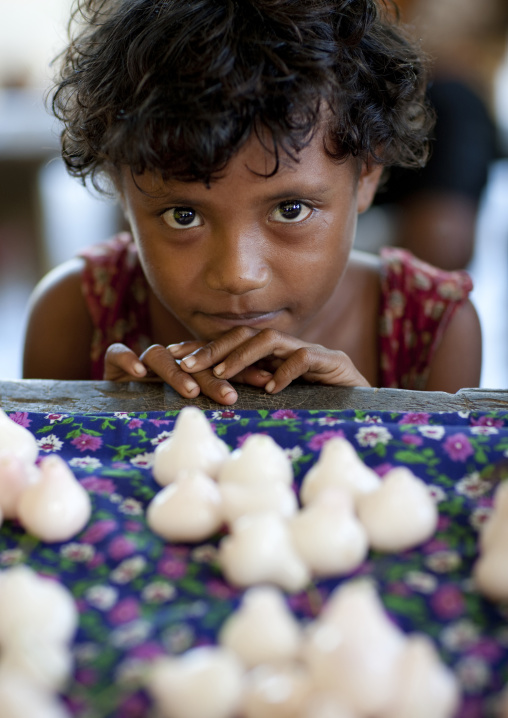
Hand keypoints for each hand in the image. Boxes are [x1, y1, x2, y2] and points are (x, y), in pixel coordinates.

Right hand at [103, 342, 273, 404]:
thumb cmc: (157, 412)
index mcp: (190, 368)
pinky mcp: (114, 362)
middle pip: (193, 361)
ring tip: (190, 391)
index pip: (219, 363)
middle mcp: (168, 360)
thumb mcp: (191, 411)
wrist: (110, 405)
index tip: (265, 382)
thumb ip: (217, 408)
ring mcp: (141, 360)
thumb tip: (253, 419)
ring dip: (176, 372)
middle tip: (230, 397)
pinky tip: (138, 372)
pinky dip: (127, 358)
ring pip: (159, 354)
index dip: (242, 371)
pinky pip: (118, 353)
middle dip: (213, 377)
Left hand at [168, 327, 369, 392]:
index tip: (172, 355)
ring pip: (270, 340)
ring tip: (223, 374)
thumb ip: (251, 395)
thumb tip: (209, 401)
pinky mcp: (332, 362)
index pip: (232, 343)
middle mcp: (288, 348)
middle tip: (188, 365)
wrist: (366, 409)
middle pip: (245, 335)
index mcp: (272, 356)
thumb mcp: (278, 403)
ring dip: (243, 356)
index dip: (202, 347)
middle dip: (214, 348)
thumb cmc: (319, 408)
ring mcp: (310, 352)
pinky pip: (305, 359)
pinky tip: (272, 388)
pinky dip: (286, 371)